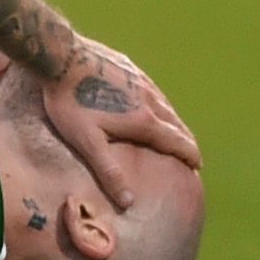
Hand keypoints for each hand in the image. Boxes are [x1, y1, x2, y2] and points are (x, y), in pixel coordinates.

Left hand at [18, 38, 199, 211]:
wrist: (61, 58)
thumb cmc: (70, 103)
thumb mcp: (87, 142)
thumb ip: (109, 172)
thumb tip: (129, 201)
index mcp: (143, 121)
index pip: (177, 142)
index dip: (190, 155)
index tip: (198, 165)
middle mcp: (150, 100)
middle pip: (177, 124)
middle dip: (186, 141)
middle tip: (191, 154)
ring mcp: (141, 81)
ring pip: (166, 106)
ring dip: (174, 123)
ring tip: (175, 135)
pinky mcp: (130, 68)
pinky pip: (153, 91)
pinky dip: (160, 105)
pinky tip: (152, 106)